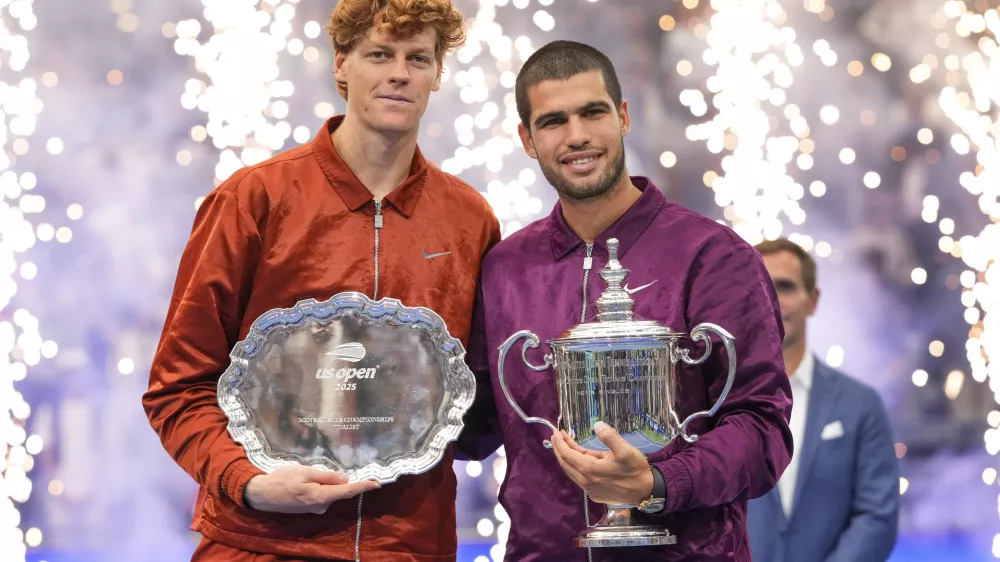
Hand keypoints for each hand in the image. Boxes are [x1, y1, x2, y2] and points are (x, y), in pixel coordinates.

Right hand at [243, 465, 380, 514]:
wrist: (261, 494)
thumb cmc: (282, 479)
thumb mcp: (305, 472)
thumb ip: (326, 476)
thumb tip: (346, 480)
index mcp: (321, 497)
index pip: (348, 491)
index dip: (363, 487)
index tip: (377, 483)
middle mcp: (321, 506)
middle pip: (340, 492)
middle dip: (343, 481)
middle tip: (334, 467)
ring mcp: (315, 509)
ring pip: (330, 492)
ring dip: (329, 482)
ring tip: (312, 472)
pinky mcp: (309, 507)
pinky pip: (322, 495)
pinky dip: (322, 486)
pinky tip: (310, 478)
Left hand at [551, 421, 653, 505]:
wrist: (645, 492)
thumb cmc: (635, 470)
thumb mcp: (626, 451)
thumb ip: (610, 437)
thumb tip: (597, 425)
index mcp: (590, 469)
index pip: (567, 455)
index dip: (559, 443)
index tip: (556, 432)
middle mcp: (586, 481)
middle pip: (565, 463)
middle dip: (559, 449)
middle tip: (557, 436)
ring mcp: (589, 489)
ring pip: (571, 471)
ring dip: (566, 458)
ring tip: (565, 445)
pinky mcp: (594, 494)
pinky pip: (579, 478)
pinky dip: (574, 467)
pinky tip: (579, 460)